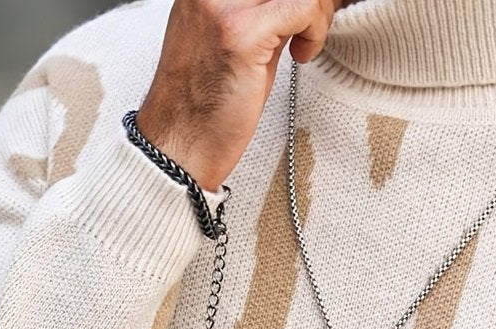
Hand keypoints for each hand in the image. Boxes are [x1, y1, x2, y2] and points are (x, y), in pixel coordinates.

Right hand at [138, 0, 356, 191]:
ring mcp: (224, 6)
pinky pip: (304, 8)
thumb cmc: (204, 106)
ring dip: (317, 11)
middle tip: (313, 25)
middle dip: (311, 0)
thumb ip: (263, 15)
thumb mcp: (234, 42)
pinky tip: (303, 54)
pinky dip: (316, 30)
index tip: (307, 14)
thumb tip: (302, 4)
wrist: (178, 146)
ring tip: (306, 41)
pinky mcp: (242, 33)